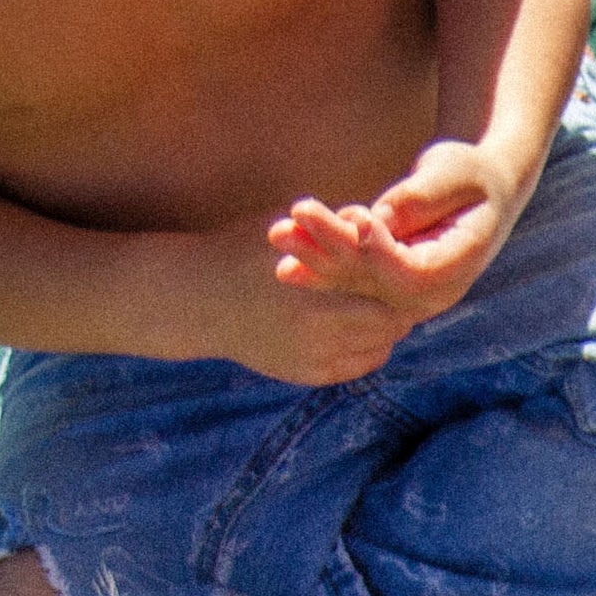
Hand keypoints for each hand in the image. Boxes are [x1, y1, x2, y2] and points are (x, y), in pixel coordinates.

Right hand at [173, 226, 410, 387]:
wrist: (199, 300)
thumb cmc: (245, 252)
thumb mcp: (288, 230)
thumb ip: (335, 228)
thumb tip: (381, 220)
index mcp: (317, 306)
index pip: (390, 312)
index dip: (396, 289)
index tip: (395, 269)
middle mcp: (317, 344)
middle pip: (389, 334)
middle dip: (394, 310)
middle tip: (394, 287)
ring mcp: (311, 364)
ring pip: (377, 353)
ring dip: (381, 331)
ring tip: (376, 302)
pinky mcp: (304, 375)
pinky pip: (353, 367)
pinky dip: (363, 347)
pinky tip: (356, 323)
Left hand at [267, 138, 525, 325]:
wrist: (482, 191)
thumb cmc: (472, 175)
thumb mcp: (457, 174)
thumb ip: (422, 197)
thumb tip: (382, 218)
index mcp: (456, 267)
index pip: (412, 274)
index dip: (379, 250)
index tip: (355, 215)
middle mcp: (430, 292)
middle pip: (374, 279)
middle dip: (333, 247)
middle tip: (299, 212)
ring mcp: (405, 292)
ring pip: (354, 281)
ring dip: (314, 256)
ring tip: (278, 231)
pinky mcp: (383, 281)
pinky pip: (347, 280)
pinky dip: (316, 268)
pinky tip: (285, 262)